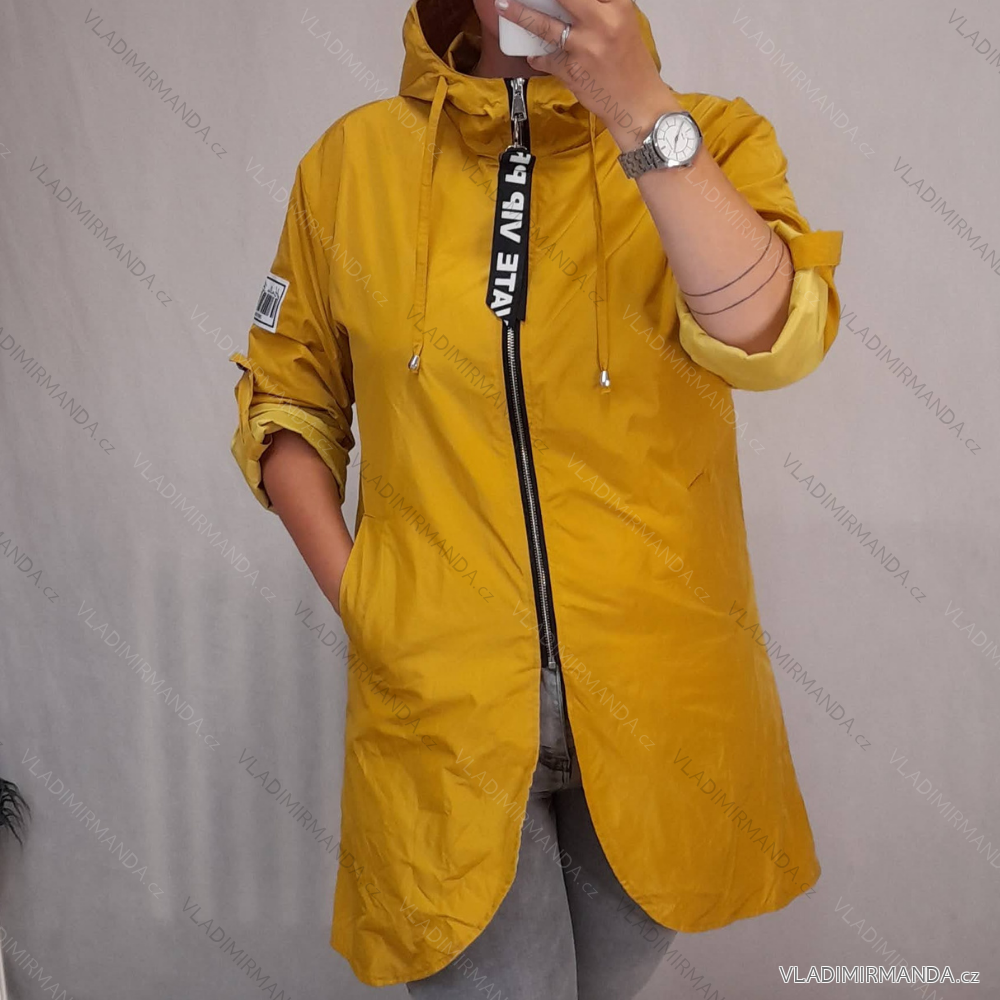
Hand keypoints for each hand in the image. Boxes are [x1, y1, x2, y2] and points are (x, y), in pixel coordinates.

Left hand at [495, 0, 679, 148]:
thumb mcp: (623, 27)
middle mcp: (601, 23)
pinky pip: (546, 58)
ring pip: (544, 25)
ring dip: (520, 14)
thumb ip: (600, 11)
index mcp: (618, 7)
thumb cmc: (632, 67)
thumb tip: (570, 5)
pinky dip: (538, 56)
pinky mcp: (571, 70)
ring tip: (504, 6)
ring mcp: (584, 47)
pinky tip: (534, 55)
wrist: (638, 106)